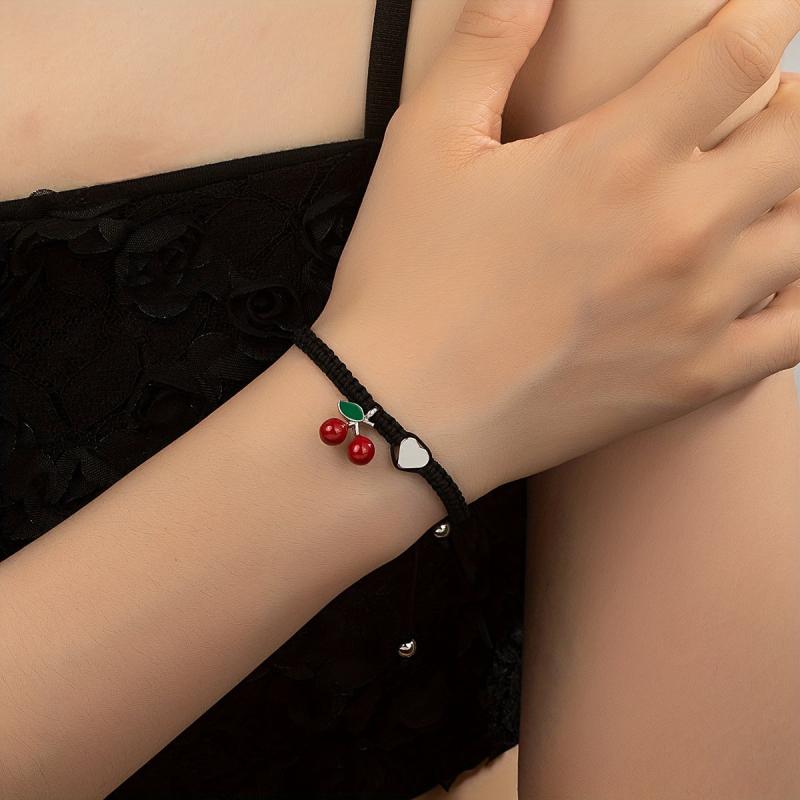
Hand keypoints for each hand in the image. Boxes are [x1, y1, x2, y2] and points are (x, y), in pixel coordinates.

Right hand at [314, 0, 799, 502]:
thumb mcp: (424, 142)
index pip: (744, 47)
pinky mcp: (694, 380)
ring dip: (795, 188)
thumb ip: (489, 41)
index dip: (768, 10)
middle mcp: (678, 230)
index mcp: (617, 157)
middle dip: (792, 101)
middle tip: (755, 102)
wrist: (404, 414)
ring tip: (754, 184)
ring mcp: (697, 313)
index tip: (764, 10)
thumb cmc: (406, 282)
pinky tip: (775, 273)